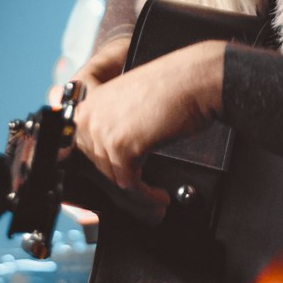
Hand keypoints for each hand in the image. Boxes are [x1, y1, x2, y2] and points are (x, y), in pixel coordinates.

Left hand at [72, 41, 225, 193]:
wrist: (197, 80)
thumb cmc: (173, 88)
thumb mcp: (131, 105)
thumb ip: (112, 127)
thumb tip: (112, 165)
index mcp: (86, 100)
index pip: (84, 147)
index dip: (105, 172)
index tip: (123, 191)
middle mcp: (87, 114)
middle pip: (97, 164)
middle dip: (124, 184)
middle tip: (145, 198)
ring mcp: (101, 129)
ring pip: (113, 177)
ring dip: (138, 195)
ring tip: (156, 202)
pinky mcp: (120, 146)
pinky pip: (129, 184)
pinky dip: (146, 196)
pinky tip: (159, 197)